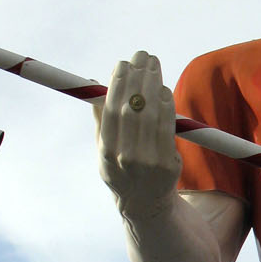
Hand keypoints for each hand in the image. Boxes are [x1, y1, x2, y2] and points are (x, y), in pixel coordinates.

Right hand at [95, 51, 180, 219]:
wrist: (146, 206)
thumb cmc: (123, 170)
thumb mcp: (105, 148)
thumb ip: (101, 118)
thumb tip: (93, 83)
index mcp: (107, 152)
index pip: (111, 110)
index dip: (117, 84)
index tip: (123, 63)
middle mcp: (125, 158)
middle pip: (132, 109)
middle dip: (137, 77)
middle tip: (142, 56)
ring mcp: (148, 163)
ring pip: (151, 115)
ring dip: (153, 84)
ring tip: (153, 64)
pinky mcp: (167, 165)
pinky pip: (167, 129)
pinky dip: (166, 106)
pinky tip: (164, 90)